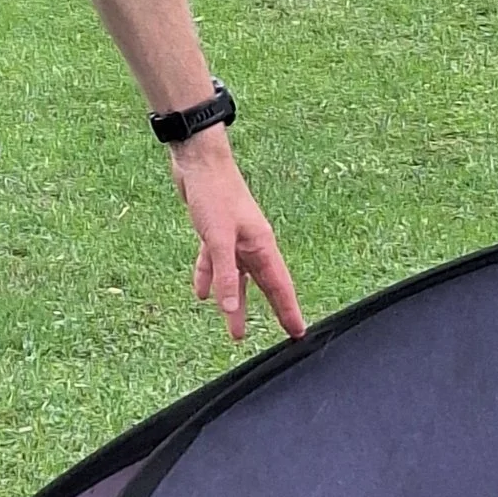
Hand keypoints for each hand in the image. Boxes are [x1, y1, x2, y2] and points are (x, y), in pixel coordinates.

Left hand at [169, 129, 305, 344]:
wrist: (198, 162)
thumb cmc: (214, 195)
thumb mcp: (217, 239)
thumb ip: (225, 274)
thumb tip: (229, 308)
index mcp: (260, 245)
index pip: (279, 285)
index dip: (288, 310)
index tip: (299, 333)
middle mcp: (251, 243)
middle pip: (263, 285)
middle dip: (270, 310)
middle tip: (282, 334)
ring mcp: (233, 238)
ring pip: (237, 278)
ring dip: (235, 303)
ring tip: (235, 331)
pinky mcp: (215, 232)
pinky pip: (216, 263)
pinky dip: (210, 277)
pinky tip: (202, 294)